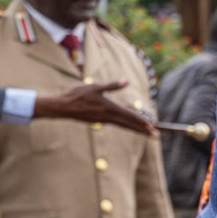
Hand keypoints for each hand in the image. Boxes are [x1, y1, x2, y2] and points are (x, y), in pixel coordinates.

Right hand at [33, 81, 156, 135]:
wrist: (60, 107)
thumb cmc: (76, 95)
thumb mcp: (95, 87)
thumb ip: (112, 85)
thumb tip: (126, 81)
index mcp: (109, 108)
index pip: (129, 116)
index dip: (141, 121)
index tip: (152, 127)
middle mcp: (107, 116)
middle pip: (129, 124)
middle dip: (143, 130)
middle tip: (156, 136)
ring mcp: (102, 120)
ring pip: (123, 125)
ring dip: (136, 129)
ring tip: (147, 133)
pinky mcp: (97, 121)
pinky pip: (115, 124)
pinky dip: (125, 126)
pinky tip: (130, 126)